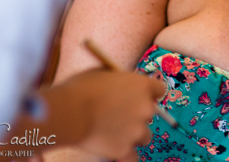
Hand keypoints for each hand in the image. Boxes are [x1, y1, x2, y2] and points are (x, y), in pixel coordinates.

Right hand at [42, 68, 165, 159]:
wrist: (69, 111)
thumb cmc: (82, 88)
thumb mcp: (103, 73)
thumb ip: (117, 80)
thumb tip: (116, 85)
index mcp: (142, 86)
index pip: (159, 90)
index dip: (149, 94)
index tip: (140, 97)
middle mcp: (145, 108)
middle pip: (150, 113)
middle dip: (137, 115)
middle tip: (118, 115)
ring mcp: (136, 130)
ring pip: (144, 136)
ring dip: (133, 135)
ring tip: (114, 133)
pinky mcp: (124, 149)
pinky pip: (132, 158)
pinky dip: (126, 156)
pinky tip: (118, 152)